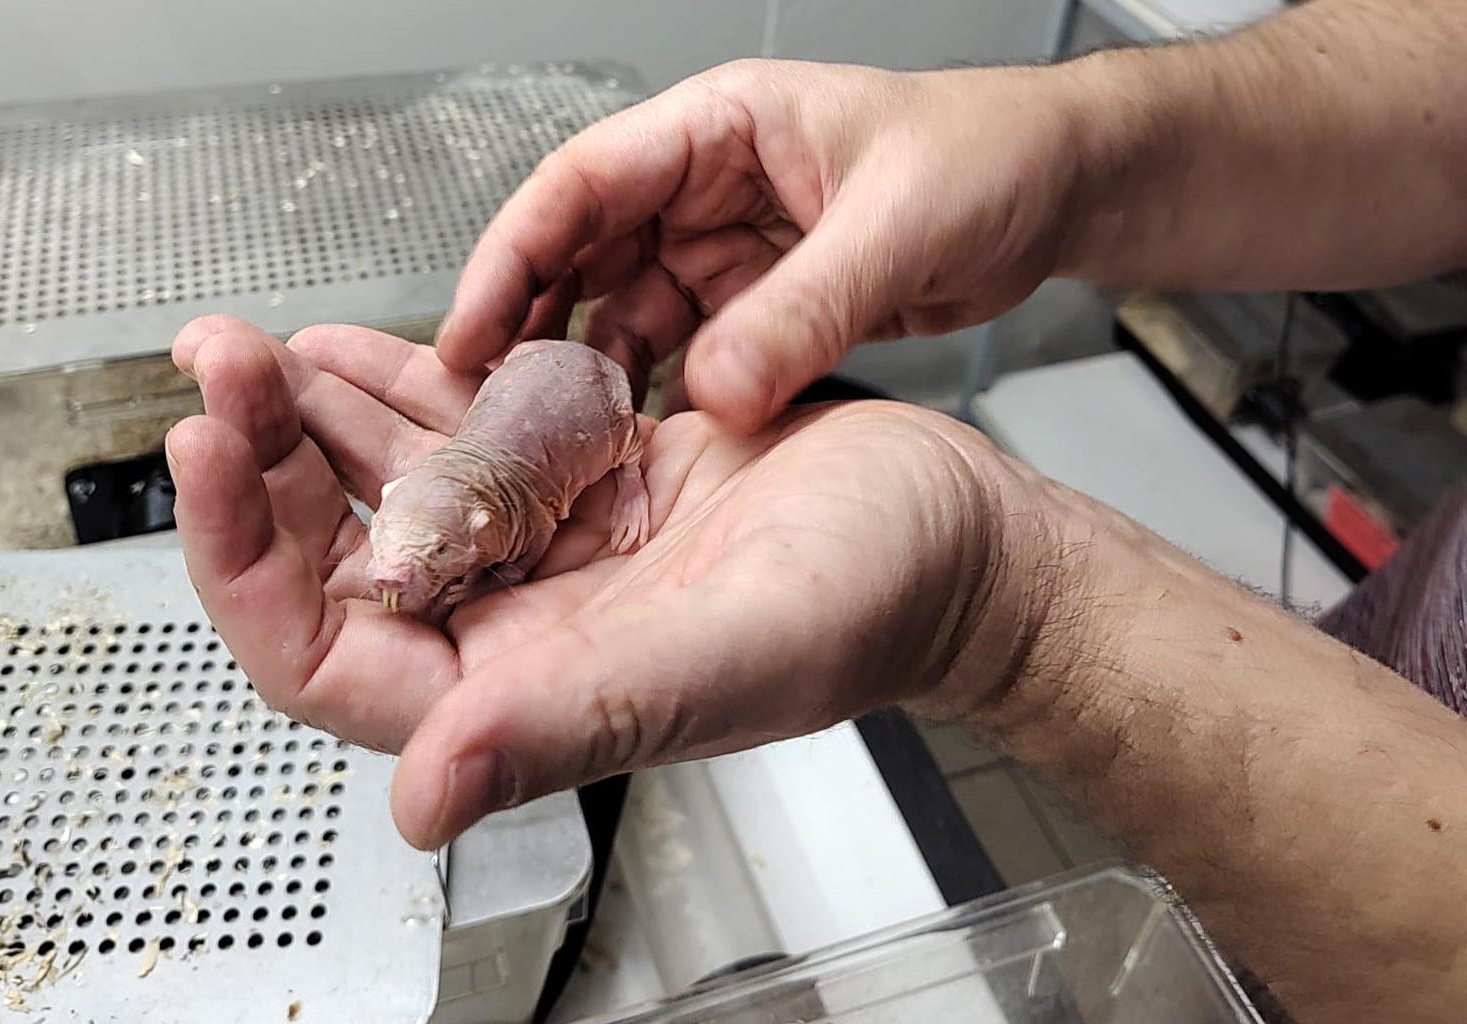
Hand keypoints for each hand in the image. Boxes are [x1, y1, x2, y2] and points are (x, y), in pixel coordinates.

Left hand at [166, 315, 1053, 848]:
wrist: (954, 535)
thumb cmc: (872, 604)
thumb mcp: (721, 654)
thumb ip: (570, 722)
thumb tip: (423, 797)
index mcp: (531, 687)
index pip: (330, 658)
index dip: (245, 567)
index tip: (209, 462)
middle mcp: (524, 625)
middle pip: (344, 560)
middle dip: (263, 467)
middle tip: (218, 372)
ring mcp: (552, 549)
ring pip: (396, 491)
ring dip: (316, 420)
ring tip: (252, 351)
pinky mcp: (588, 482)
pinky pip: (471, 437)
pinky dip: (407, 389)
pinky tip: (354, 349)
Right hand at [435, 59, 1089, 431]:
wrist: (1055, 193)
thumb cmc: (988, 157)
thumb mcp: (898, 225)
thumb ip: (807, 309)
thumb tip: (717, 389)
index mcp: (720, 127)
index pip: (582, 184)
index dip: (511, 256)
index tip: (466, 332)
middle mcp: (707, 188)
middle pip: (583, 255)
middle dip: (531, 327)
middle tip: (491, 411)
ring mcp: (730, 252)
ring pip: (627, 315)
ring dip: (595, 374)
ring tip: (559, 444)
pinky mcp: (759, 307)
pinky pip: (687, 355)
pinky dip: (659, 397)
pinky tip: (637, 445)